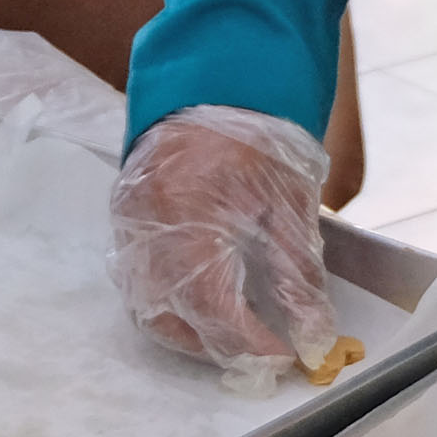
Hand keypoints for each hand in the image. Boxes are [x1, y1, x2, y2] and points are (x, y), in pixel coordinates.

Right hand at [112, 106, 332, 386]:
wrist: (217, 80)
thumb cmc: (259, 137)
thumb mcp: (289, 205)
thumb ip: (297, 276)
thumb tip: (314, 338)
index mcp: (189, 217)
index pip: (212, 309)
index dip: (249, 343)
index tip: (285, 356)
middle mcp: (145, 227)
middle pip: (169, 320)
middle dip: (216, 346)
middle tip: (259, 350)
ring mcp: (126, 223)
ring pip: (145, 308)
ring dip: (189, 331)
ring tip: (234, 332)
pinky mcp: (122, 217)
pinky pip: (135, 282)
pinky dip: (169, 304)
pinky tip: (204, 302)